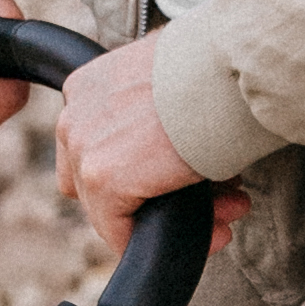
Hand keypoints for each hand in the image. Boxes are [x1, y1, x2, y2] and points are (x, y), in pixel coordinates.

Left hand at [53, 37, 233, 248]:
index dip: (145, 176)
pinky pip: (121, 231)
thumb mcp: (172, 82)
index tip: (191, 179)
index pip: (98, 151)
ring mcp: (84, 148)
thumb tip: (177, 148)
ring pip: (116, 211)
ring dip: (175, 217)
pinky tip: (216, 230)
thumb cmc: (216, 66)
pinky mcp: (103, 179)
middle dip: (164, 196)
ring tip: (229, 212)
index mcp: (88, 87)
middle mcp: (75, 115)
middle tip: (221, 198)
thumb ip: (157, 115)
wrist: (229, 66)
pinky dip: (165, 239)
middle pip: (103, 185)